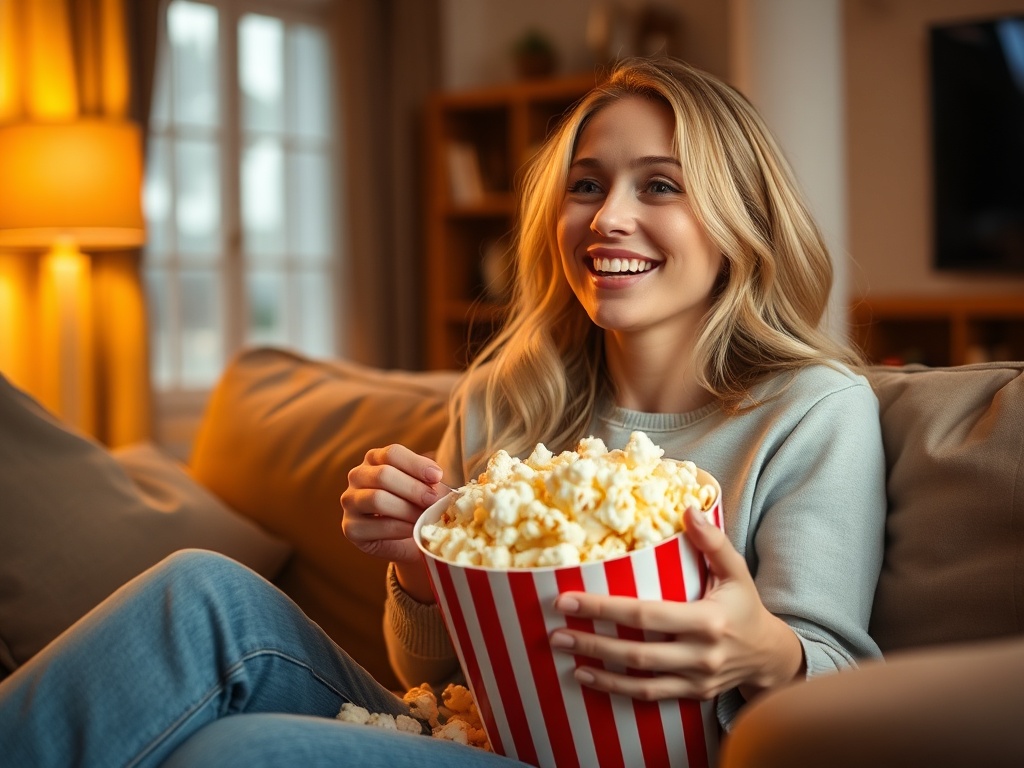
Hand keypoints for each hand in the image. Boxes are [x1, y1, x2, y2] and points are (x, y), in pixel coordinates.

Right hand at [340, 444, 447, 602]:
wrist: (409, 539)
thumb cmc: (419, 506)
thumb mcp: (426, 488)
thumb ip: (429, 481)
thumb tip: (437, 478)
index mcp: (375, 458)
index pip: (392, 453)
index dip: (416, 464)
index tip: (438, 476)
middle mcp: (358, 475)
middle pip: (383, 474)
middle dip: (413, 489)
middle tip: (433, 501)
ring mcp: (350, 501)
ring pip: (377, 499)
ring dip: (406, 509)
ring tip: (424, 517)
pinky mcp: (350, 528)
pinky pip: (376, 525)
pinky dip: (399, 528)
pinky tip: (412, 530)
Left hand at [549, 506, 804, 701]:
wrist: (770, 656)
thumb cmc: (746, 607)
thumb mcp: (736, 571)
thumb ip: (712, 541)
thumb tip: (687, 508)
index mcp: (708, 620)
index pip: (646, 615)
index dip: (604, 609)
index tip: (568, 599)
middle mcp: (701, 655)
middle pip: (636, 651)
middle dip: (592, 642)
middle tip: (555, 631)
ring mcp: (696, 679)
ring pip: (639, 679)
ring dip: (598, 668)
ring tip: (564, 652)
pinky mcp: (691, 695)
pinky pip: (649, 695)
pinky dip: (615, 689)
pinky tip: (587, 677)